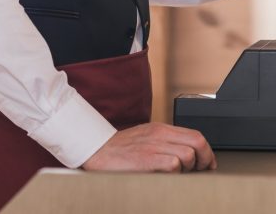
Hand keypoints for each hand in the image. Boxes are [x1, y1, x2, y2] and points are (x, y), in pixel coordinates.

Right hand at [81, 122, 216, 172]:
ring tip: (176, 174)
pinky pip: (174, 165)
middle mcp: (159, 134)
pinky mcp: (147, 159)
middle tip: (198, 172)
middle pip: (198, 143)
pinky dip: (174, 173)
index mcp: (161, 129)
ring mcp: (154, 146)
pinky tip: (164, 176)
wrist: (97, 150)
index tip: (206, 165)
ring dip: (187, 169)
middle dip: (204, 160)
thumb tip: (190, 158)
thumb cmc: (122, 150)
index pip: (196, 135)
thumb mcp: (147, 139)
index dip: (207, 153)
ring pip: (188, 155)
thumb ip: (167, 143)